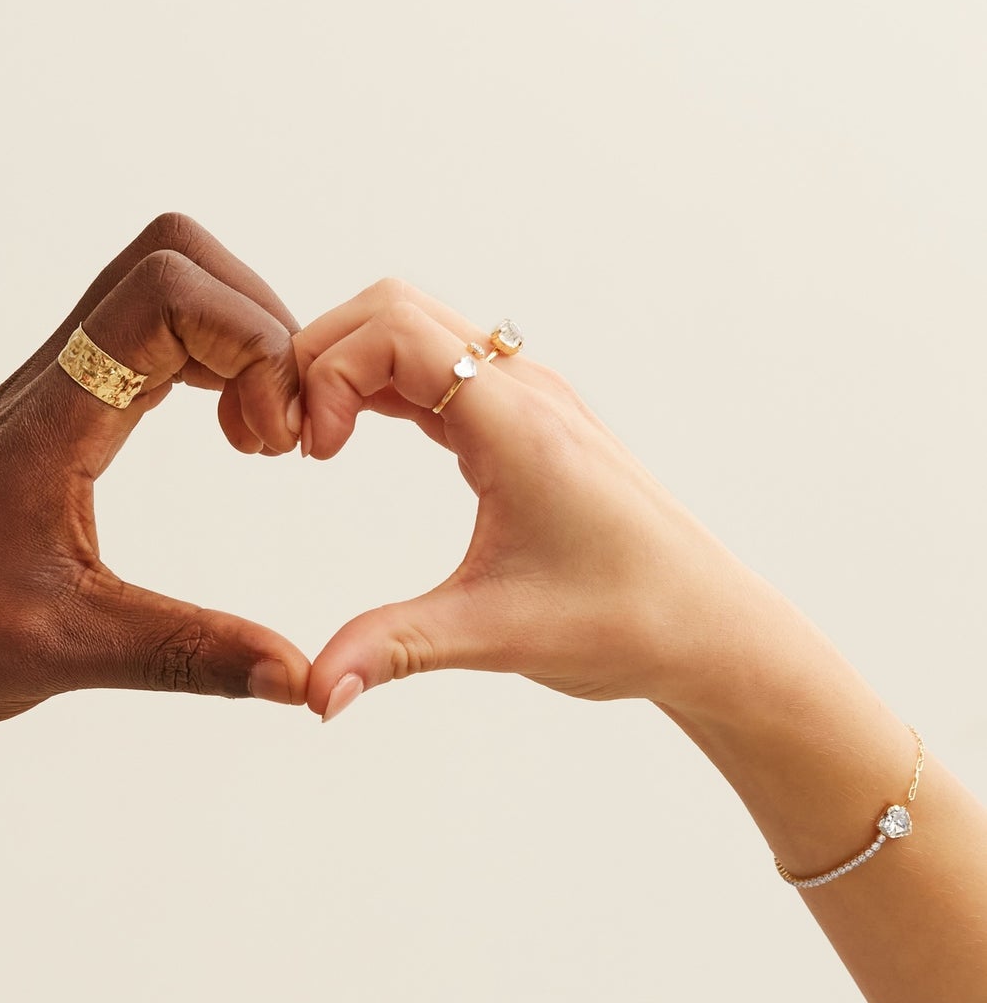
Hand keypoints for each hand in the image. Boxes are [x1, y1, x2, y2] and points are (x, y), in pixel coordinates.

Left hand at [0, 214, 310, 807]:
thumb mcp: (64, 653)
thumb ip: (190, 656)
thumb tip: (301, 679)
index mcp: (52, 421)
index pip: (166, 291)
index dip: (251, 339)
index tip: (272, 440)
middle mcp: (51, 384)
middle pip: (171, 258)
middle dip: (256, 322)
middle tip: (276, 428)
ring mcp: (49, 394)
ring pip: (156, 291)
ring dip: (232, 340)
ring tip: (259, 436)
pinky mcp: (50, 418)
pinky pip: (139, 343)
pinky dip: (203, 364)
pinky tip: (223, 435)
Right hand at [294, 280, 793, 720]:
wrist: (712, 630)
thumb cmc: (627, 622)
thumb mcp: (496, 635)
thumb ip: (395, 649)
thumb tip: (314, 693)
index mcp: (516, 421)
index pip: (392, 329)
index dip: (326, 374)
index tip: (309, 454)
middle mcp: (521, 389)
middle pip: (390, 309)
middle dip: (318, 358)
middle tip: (290, 440)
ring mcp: (525, 398)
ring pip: (411, 329)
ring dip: (347, 367)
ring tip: (315, 442)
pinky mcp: (523, 421)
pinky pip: (435, 366)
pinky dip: (378, 384)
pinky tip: (353, 440)